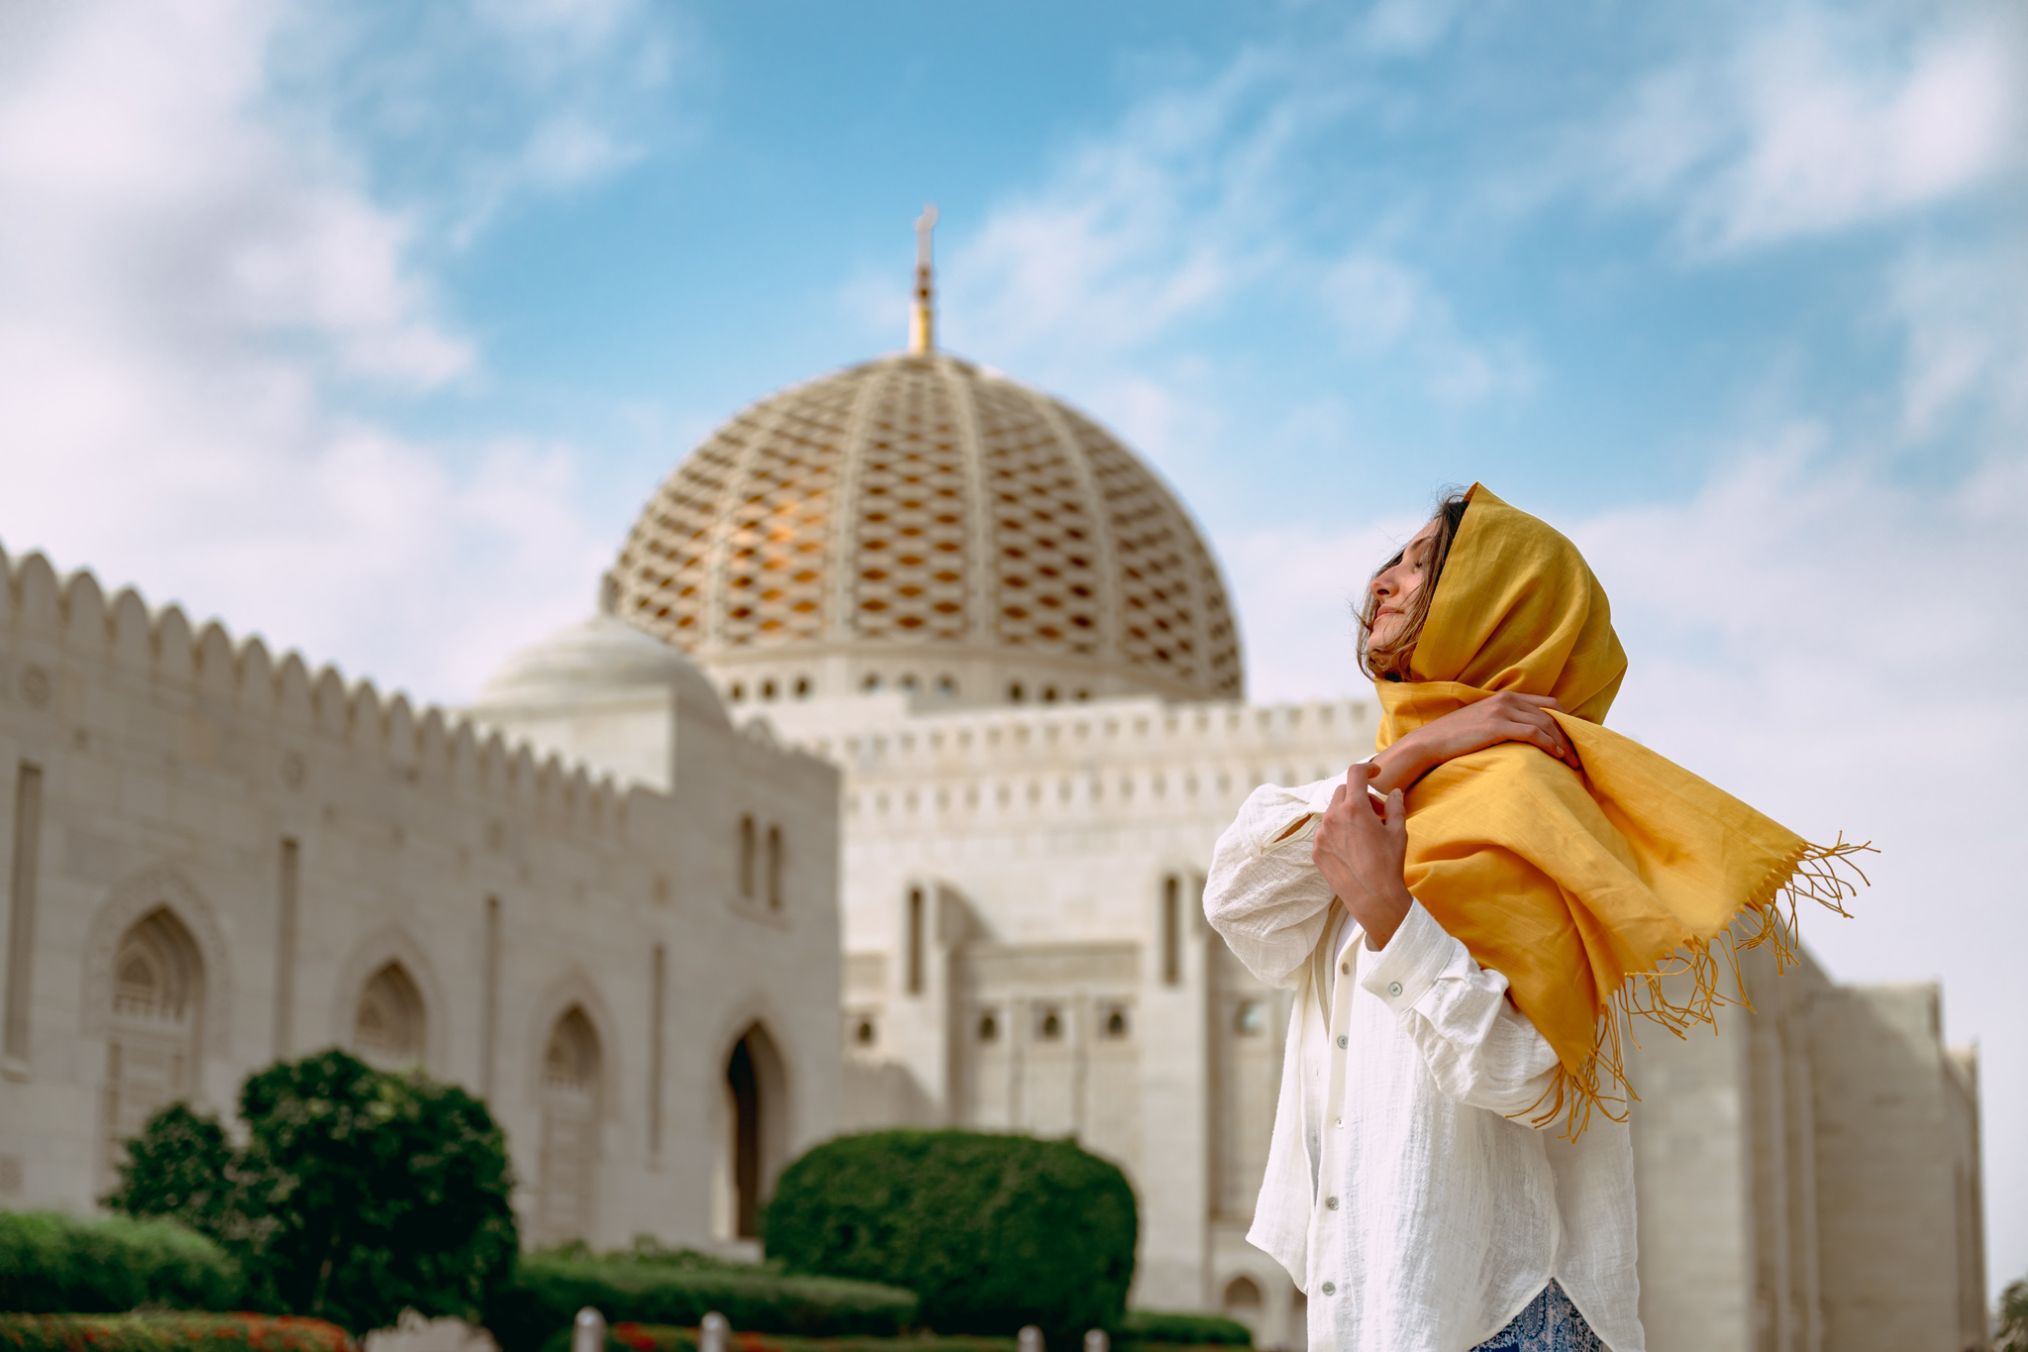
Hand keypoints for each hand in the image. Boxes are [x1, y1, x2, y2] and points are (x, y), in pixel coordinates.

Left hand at [1312, 762, 1413, 948]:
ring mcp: (1321, 834)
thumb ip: (1395, 806)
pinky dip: (1338, 831)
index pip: (1355, 773)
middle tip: (1377, 813)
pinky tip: (1353, 848)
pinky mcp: (1316, 850)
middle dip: (1360, 796)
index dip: (1367, 767)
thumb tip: (1394, 792)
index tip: (1375, 771)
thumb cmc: (1389, 864)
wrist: (1373, 898)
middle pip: (1344, 791)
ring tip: (1365, 834)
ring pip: (1333, 812)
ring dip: (1348, 814)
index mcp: (1354, 808)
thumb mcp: (1398, 831)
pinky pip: (1326, 831)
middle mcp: (1333, 817)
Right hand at [1388, 691, 1580, 789]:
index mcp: (1505, 697)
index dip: (1565, 720)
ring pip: (1546, 724)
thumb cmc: (1454, 738)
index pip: (1548, 703)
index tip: (1574, 739)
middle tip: (1578, 754)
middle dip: (1568, 734)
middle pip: (1551, 714)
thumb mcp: (1483, 723)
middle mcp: (1507, 699)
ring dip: (1562, 743)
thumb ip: (1504, 722)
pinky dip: (1549, 744)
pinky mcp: (1498, 725)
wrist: (1429, 743)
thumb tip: (1523, 736)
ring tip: (1572, 761)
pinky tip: (1556, 756)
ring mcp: (1502, 711)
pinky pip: (1534, 733)